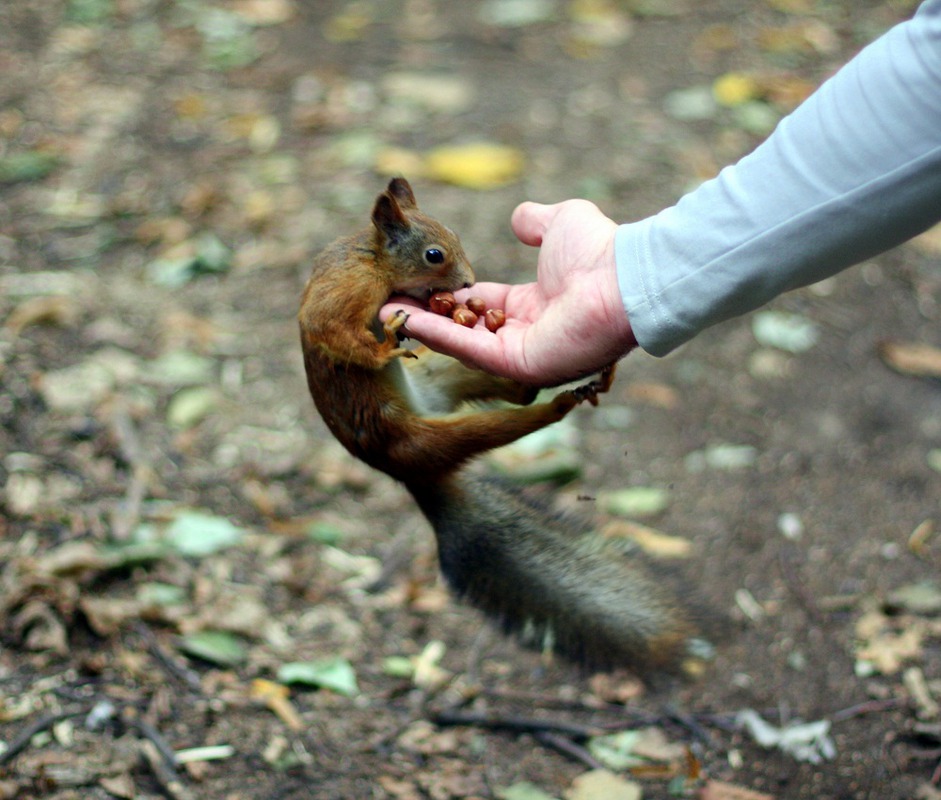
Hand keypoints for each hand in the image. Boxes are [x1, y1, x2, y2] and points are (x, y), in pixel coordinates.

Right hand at [379, 199, 636, 385]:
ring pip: (461, 342)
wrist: (623, 278)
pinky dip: (437, 336)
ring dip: (422, 328)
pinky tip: (405, 320)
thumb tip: (518, 220)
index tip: (415, 283)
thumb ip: (535, 221)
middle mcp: (525, 333)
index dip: (448, 294)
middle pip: (465, 326)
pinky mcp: (518, 365)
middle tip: (387, 303)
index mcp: (534, 305)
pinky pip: (470, 350)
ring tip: (384, 312)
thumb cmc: (599, 251)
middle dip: (425, 315)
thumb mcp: (561, 222)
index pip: (481, 303)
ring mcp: (521, 352)